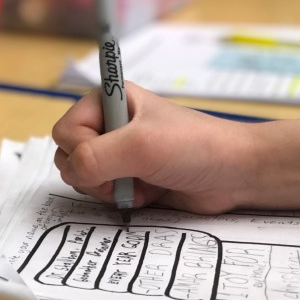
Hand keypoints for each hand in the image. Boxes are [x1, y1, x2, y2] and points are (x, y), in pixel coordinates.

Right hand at [52, 82, 256, 213]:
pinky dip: (119, 198)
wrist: (234, 173)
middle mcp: (109, 124)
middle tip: (124, 173)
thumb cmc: (193, 147)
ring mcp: (118, 152)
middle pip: (68, 155)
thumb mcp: (141, 146)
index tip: (112, 156)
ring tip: (139, 183)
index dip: (80, 149)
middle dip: (93, 173)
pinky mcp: (128, 176)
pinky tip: (146, 193)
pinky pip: (102, 193)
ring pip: (82, 177)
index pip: (65, 130)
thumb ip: (95, 157)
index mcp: (108, 101)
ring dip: (107, 188)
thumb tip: (70, 172)